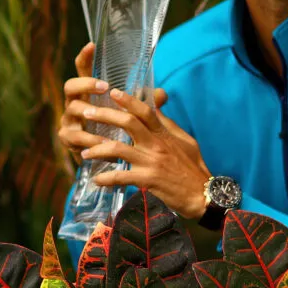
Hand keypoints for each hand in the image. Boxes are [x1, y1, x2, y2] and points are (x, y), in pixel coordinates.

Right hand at [57, 42, 169, 158]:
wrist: (103, 161)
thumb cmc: (116, 131)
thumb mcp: (131, 116)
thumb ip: (144, 105)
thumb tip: (162, 95)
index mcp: (89, 93)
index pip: (83, 69)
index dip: (85, 57)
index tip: (92, 44)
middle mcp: (75, 103)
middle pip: (70, 86)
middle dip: (85, 84)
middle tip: (104, 87)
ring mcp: (69, 120)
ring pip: (73, 110)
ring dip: (90, 112)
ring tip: (105, 117)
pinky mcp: (67, 139)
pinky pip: (75, 137)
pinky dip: (90, 140)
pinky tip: (103, 143)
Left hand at [79, 88, 210, 220]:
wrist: (203, 195)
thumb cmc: (193, 167)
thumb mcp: (185, 141)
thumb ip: (167, 125)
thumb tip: (154, 108)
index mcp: (165, 133)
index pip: (145, 110)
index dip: (128, 100)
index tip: (112, 92)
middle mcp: (156, 144)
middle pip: (127, 122)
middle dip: (104, 115)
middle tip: (86, 113)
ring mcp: (151, 162)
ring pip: (117, 149)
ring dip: (97, 149)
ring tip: (84, 153)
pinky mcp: (147, 180)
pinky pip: (120, 177)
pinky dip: (105, 178)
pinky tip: (96, 180)